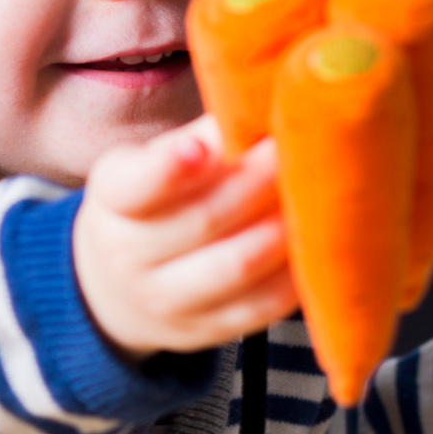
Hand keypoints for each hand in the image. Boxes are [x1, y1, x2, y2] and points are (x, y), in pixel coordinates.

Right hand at [72, 120, 298, 356]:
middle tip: (297, 149)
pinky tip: (319, 241)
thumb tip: (264, 101)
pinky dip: (295, 272)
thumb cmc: (153, 205)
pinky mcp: (206, 331)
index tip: (201, 146)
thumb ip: (199, 141)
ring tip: (319, 193)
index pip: (133, 187)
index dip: (168, 169)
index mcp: (112, 201)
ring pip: (237, 266)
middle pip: (202, 220)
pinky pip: (262, 306)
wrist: (118, 287)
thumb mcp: (150, 164)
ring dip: (284, 228)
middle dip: (256, 182)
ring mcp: (167, 301)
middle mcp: (129, 257)